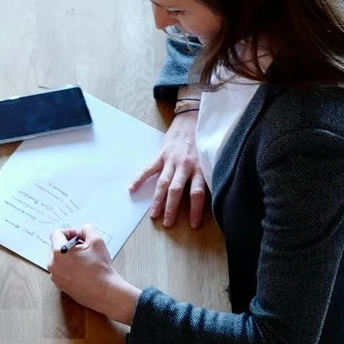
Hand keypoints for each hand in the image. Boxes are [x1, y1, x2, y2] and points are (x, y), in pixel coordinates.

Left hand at [47, 226, 139, 323]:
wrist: (106, 292)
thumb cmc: (101, 268)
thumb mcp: (97, 241)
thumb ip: (87, 230)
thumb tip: (81, 231)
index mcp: (58, 252)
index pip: (56, 234)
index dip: (68, 232)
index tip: (78, 237)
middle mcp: (53, 265)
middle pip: (55, 246)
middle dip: (68, 244)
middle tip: (83, 248)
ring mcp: (55, 277)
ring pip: (57, 260)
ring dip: (68, 257)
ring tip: (83, 260)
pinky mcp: (60, 286)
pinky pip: (61, 271)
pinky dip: (68, 268)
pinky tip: (82, 271)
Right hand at [131, 108, 209, 228]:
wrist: (192, 118)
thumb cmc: (203, 141)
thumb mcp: (209, 159)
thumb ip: (207, 175)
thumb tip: (212, 196)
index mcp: (200, 168)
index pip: (198, 193)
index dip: (196, 210)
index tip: (194, 225)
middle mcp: (185, 165)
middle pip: (177, 191)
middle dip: (171, 208)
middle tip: (167, 224)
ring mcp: (172, 160)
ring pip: (163, 183)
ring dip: (157, 200)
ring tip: (153, 215)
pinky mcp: (161, 154)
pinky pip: (149, 169)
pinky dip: (139, 178)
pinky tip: (131, 189)